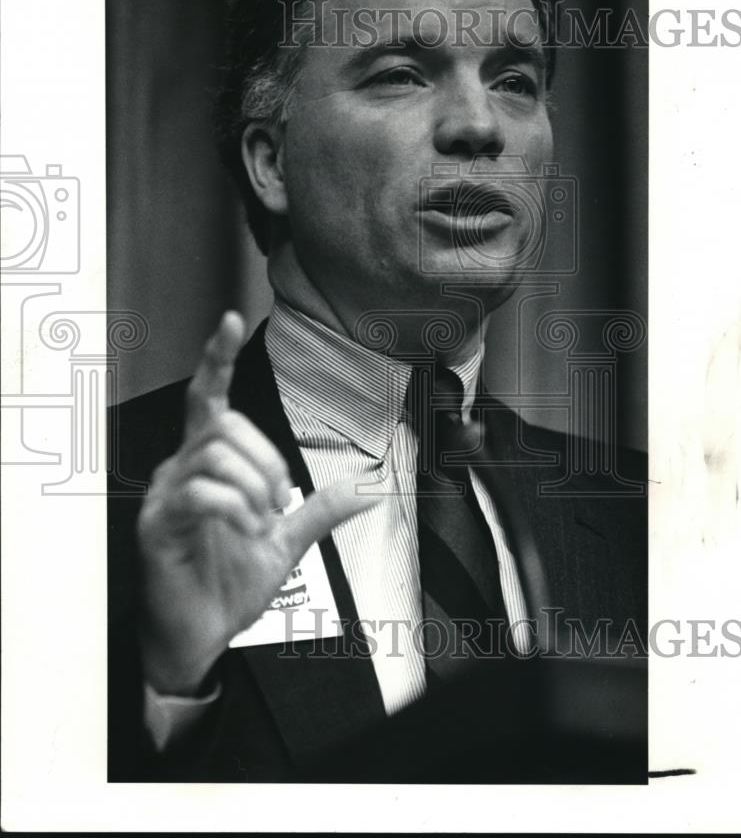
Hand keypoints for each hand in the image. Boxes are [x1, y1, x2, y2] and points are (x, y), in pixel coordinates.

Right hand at [137, 311, 376, 695]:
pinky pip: (201, 492)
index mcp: (208, 466)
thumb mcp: (286, 543)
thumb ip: (318, 510)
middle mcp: (180, 470)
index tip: (230, 320)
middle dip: (266, 458)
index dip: (215, 358)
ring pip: (214, 453)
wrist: (200, 636)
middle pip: (223, 424)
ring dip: (255, 486)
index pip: (209, 399)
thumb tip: (366, 489)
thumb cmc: (227, 585)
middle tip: (279, 502)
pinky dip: (237, 509)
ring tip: (262, 523)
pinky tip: (247, 533)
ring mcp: (165, 496)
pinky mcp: (158, 525)